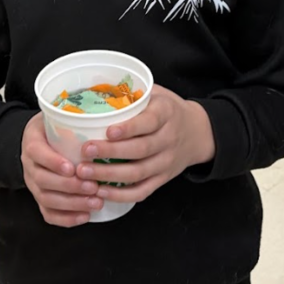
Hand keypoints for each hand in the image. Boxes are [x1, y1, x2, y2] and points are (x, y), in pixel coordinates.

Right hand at [21, 114, 103, 226]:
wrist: (36, 139)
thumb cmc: (54, 126)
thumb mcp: (57, 115)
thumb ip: (73, 117)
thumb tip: (104, 116)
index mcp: (32, 142)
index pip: (37, 153)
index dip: (53, 162)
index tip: (73, 168)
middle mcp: (29, 165)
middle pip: (43, 180)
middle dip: (70, 187)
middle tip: (93, 186)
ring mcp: (33, 184)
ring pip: (47, 199)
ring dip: (72, 204)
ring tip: (96, 202)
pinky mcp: (40, 198)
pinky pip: (48, 213)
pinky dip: (66, 218)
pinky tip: (85, 216)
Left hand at [74, 86, 214, 204]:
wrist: (198, 132)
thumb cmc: (168, 110)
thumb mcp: (157, 94)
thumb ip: (134, 93)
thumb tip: (96, 88)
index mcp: (166, 114)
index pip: (149, 122)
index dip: (129, 128)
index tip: (108, 131)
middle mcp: (169, 139)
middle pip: (140, 150)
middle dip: (110, 152)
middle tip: (86, 150)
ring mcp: (167, 162)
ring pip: (138, 173)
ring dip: (109, 175)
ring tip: (85, 172)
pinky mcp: (163, 179)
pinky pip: (142, 191)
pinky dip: (121, 195)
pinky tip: (100, 191)